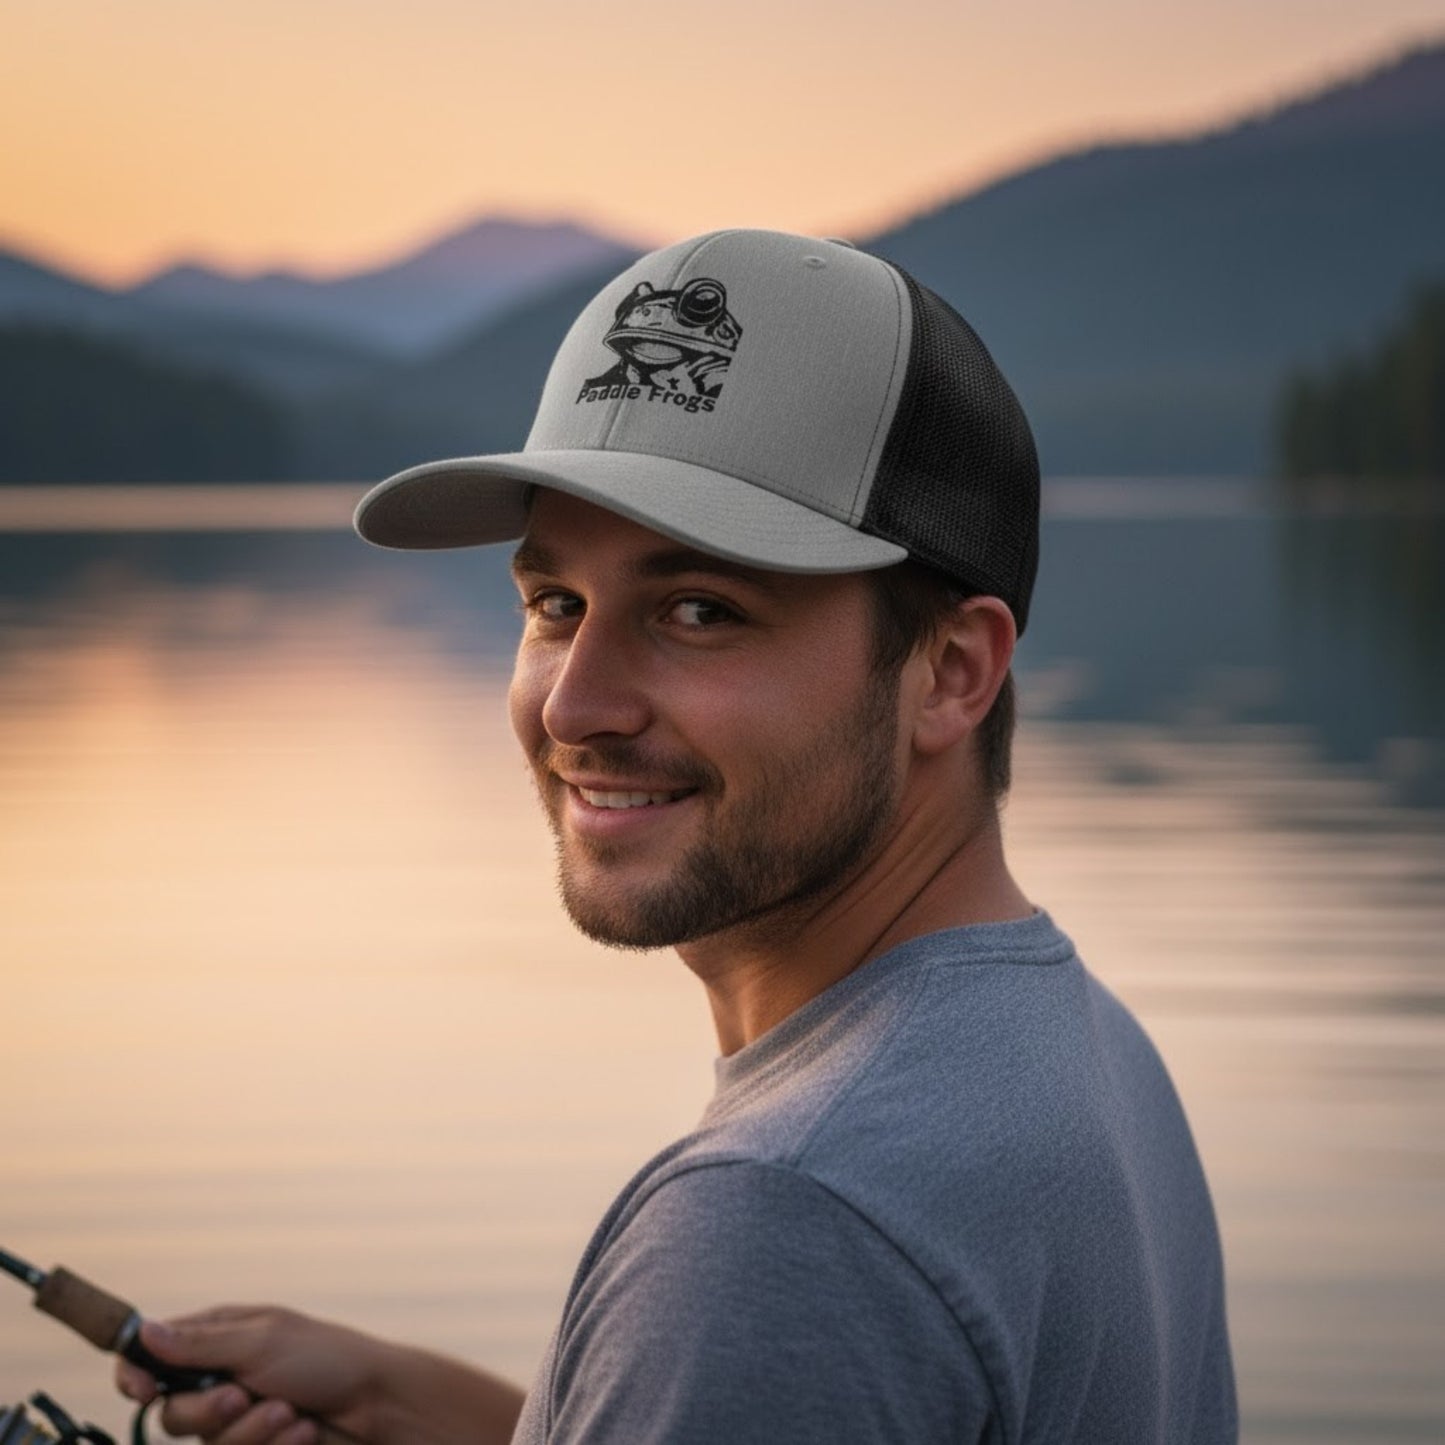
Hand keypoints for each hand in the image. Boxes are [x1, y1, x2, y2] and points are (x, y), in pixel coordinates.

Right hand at [115, 1305, 378, 1443]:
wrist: (378, 1407)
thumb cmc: (328, 1360)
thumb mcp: (263, 1342)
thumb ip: (200, 1345)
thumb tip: (143, 1331)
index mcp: (219, 1340)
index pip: (152, 1357)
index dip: (136, 1375)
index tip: (143, 1390)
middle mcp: (222, 1381)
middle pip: (172, 1413)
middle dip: (207, 1411)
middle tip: (242, 1396)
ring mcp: (239, 1421)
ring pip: (207, 1443)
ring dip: (251, 1432)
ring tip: (291, 1414)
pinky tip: (304, 1433)